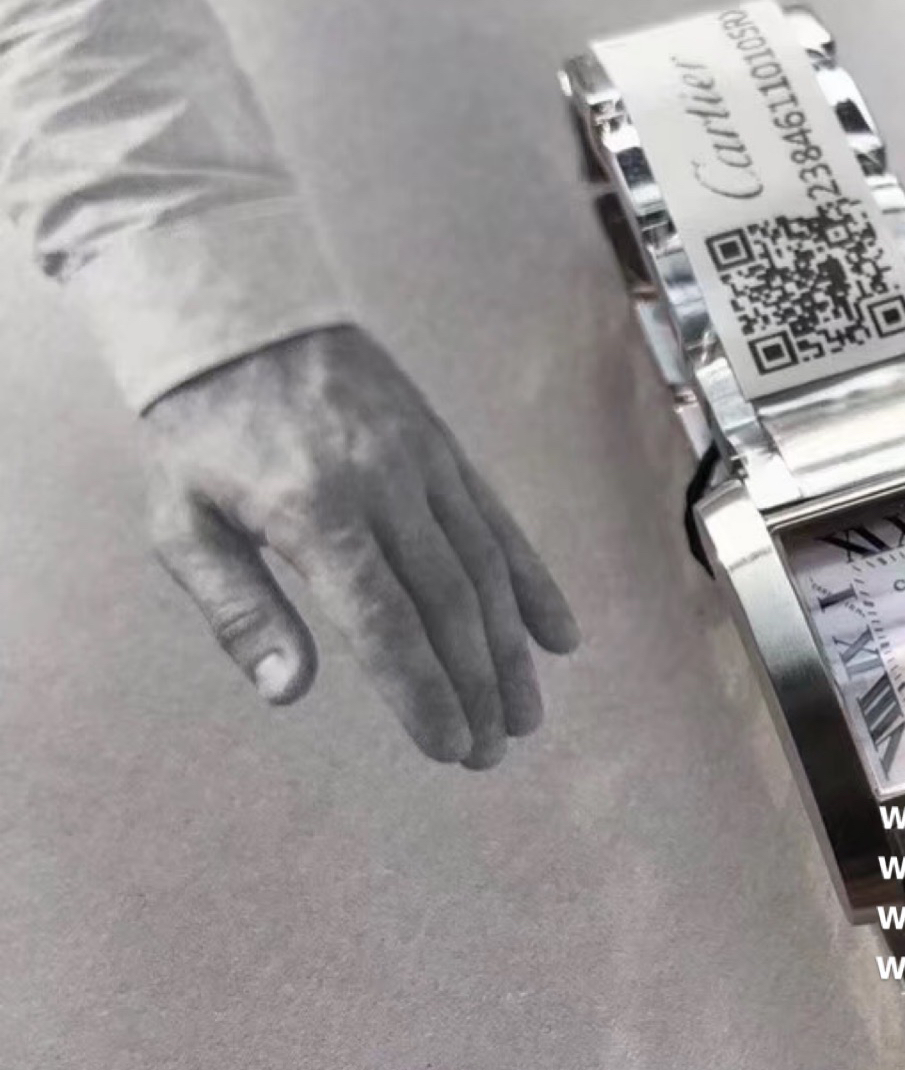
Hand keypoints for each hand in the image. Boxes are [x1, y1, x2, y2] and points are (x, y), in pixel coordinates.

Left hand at [141, 325, 579, 768]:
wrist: (240, 316)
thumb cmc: (199, 434)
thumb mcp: (179, 522)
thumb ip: (236, 609)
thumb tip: (289, 692)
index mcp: (312, 512)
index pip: (383, 620)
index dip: (422, 690)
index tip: (449, 746)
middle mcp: (384, 488)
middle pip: (449, 605)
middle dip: (477, 687)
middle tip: (490, 753)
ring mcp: (425, 466)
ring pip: (486, 571)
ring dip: (511, 651)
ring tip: (524, 718)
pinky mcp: (446, 451)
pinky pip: (500, 525)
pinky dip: (535, 584)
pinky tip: (559, 638)